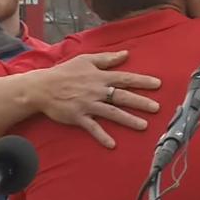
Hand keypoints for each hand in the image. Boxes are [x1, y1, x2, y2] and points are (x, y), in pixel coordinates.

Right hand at [34, 51, 161, 147]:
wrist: (42, 87)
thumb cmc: (65, 72)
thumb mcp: (86, 59)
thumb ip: (107, 58)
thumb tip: (126, 54)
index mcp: (100, 76)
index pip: (125, 78)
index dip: (142, 81)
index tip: (158, 84)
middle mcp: (97, 91)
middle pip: (122, 96)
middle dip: (141, 102)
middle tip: (157, 108)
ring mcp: (88, 105)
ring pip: (112, 113)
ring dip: (128, 120)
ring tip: (144, 126)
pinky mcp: (78, 117)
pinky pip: (93, 128)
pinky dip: (102, 136)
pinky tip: (113, 144)